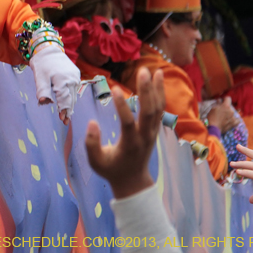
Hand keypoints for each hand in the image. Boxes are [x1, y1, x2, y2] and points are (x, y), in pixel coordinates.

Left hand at [28, 43, 79, 124]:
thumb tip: (43, 102)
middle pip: (71, 99)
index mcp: (63, 80)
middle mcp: (72, 79)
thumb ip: (42, 90)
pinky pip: (74, 89)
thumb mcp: (39, 77)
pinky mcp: (76, 75)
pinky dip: (71, 97)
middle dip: (68, 111)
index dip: (63, 110)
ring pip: (74, 95)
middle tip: (65, 122)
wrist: (49, 49)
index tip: (62, 120)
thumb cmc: (42, 64)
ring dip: (70, 105)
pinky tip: (69, 103)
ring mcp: (75, 77)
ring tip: (67, 116)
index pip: (65, 99)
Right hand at [85, 67, 164, 198]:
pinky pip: (160, 109)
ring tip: (156, 70)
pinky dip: (160, 93)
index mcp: (129, 145)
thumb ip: (91, 143)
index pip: (128, 122)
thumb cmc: (110, 170)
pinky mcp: (154, 129)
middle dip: (146, 91)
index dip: (122, 106)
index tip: (116, 88)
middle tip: (142, 71)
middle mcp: (144, 137)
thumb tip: (92, 123)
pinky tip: (159, 78)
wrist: (133, 181)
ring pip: (158, 109)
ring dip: (157, 89)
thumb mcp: (95, 162)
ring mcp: (152, 133)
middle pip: (149, 112)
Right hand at [207, 97, 236, 132]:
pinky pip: (237, 120)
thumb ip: (218, 103)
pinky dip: (235, 120)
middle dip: (226, 107)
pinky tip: (232, 120)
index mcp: (226, 106)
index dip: (225, 99)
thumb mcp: (213, 108)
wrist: (213, 128)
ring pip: (233, 113)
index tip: (222, 100)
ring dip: (229, 113)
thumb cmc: (211, 117)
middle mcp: (231, 111)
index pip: (228, 98)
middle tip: (221, 110)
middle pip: (230, 106)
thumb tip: (220, 100)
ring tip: (225, 117)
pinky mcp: (234, 123)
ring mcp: (233, 117)